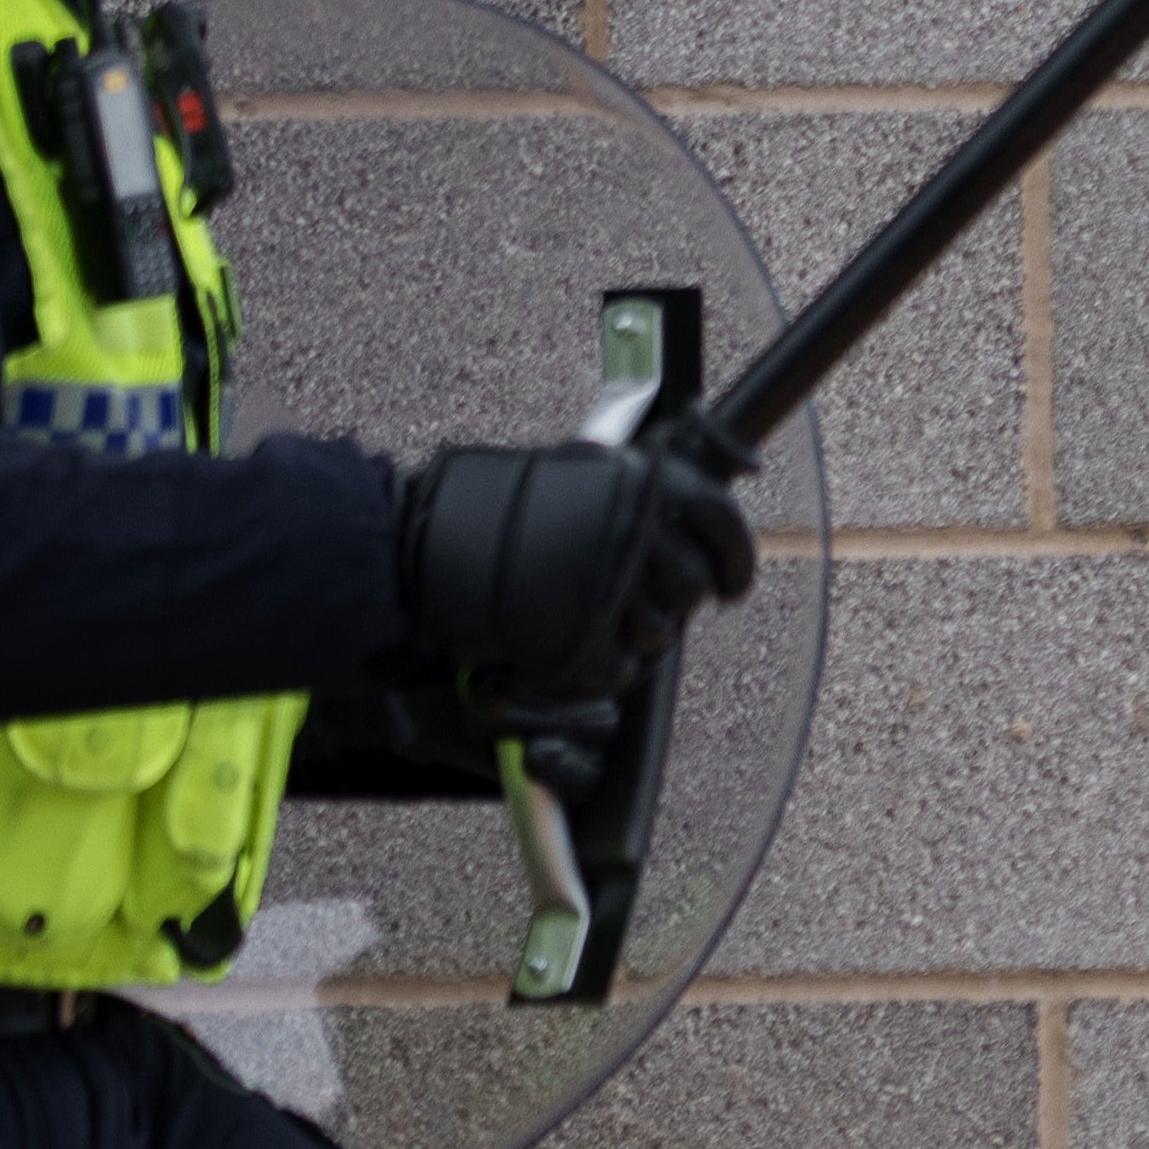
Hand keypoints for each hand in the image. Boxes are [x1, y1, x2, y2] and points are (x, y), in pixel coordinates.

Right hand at [393, 440, 759, 708]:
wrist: (413, 549)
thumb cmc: (484, 515)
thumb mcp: (571, 479)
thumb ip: (631, 498)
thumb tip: (690, 524)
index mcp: (630, 478)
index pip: (719, 517)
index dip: (735, 558)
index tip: (730, 585)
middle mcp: (629, 526)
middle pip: (688, 585)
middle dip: (669, 601)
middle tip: (636, 600)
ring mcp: (607, 585)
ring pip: (659, 633)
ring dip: (630, 633)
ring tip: (585, 616)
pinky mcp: (581, 639)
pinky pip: (619, 670)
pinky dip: (595, 666)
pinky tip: (566, 644)